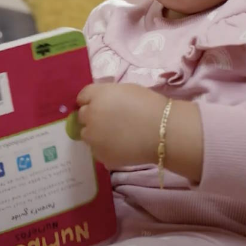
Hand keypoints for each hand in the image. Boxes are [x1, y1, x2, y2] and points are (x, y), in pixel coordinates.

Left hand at [76, 83, 203, 181]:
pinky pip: (97, 150)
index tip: (100, 105)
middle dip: (92, 117)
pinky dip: (105, 149)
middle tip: (110, 121)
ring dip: (96, 134)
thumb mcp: (126, 90)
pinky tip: (121, 147)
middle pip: (82, 115)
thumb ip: (107, 95)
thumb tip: (101, 102)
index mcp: (97, 95)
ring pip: (87, 135)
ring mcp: (93, 137)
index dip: (91, 100)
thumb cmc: (150, 106)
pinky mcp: (100, 155)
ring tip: (116, 136)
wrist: (163, 132)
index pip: (82, 96)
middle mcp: (90, 115)